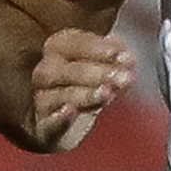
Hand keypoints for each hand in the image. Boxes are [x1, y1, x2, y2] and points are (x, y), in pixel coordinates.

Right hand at [26, 26, 135, 151]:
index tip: (124, 56)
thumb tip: (127, 57)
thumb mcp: (103, 68)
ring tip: (108, 94)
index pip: (75, 43)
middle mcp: (45, 72)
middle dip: (99, 73)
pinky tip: (70, 111)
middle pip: (69, 69)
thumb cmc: (86, 86)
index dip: (100, 49)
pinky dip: (59, 117)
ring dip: (88, 94)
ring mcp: (43, 99)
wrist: (64, 124)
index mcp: (58, 49)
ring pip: (61, 94)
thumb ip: (116, 61)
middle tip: (125, 78)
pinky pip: (49, 122)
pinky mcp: (46, 128)